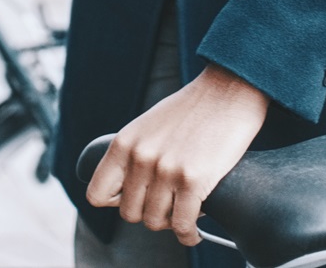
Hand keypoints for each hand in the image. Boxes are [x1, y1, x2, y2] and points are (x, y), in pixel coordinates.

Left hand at [84, 64, 268, 245]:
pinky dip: (188, 234)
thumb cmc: (192, 109)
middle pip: (129, 213)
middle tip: (168, 205)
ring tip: (184, 210)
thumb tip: (125, 189)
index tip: (135, 200)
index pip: (97, 194)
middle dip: (149, 213)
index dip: (115, 203)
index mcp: (124, 143)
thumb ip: (133, 154)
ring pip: (155, 222)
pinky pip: (182, 225)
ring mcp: (166, 170)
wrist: (228, 90)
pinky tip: (193, 231)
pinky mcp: (193, 180)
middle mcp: (140, 157)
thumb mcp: (148, 126)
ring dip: (171, 222)